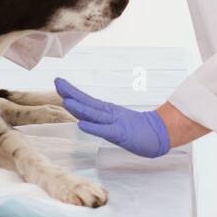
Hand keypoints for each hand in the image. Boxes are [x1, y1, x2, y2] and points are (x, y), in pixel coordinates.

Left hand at [54, 77, 170, 157]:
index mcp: (106, 111)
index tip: (59, 83)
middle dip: (71, 94)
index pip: (85, 100)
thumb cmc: (135, 129)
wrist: (158, 133)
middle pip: (87, 103)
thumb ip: (99, 119)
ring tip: (66, 100)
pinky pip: (105, 131)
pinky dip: (93, 128)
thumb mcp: (114, 122)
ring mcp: (115, 123)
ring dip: (79, 108)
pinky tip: (82, 124)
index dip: (71, 92)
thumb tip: (81, 116)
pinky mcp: (121, 134)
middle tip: (57, 82)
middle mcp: (108, 114)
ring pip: (94, 115)